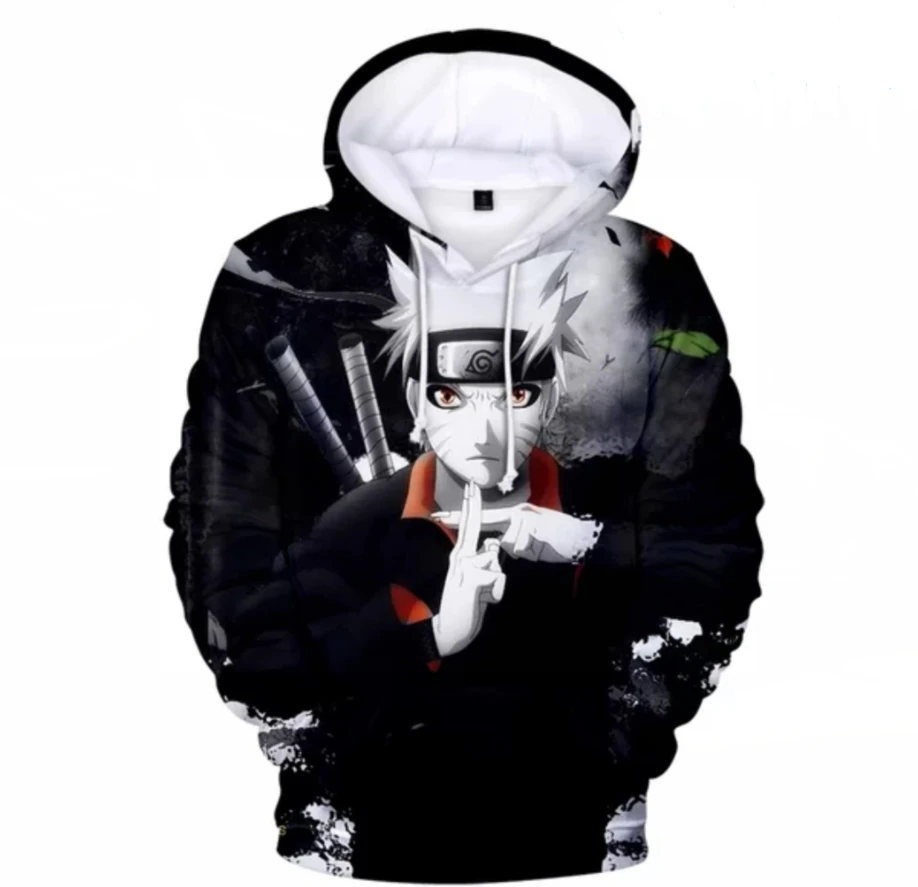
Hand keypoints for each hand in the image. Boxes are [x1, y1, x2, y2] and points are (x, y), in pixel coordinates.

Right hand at [431, 482, 505, 656]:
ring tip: (482, 595)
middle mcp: (460, 558)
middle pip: (471, 527)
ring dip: (496, 581)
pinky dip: (496, 593)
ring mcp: (465, 569)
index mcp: (461, 556)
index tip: (472, 488)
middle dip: (473, 506)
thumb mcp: (475, 580)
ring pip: (495, 561)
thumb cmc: (465, 604)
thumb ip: (484, 561)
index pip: (468, 526)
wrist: (449, 630)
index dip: (471, 506)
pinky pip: (497, 579)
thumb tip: (492, 545)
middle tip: (472, 483)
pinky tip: (483, 602)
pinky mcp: (473, 581)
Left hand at [431, 502, 601, 563]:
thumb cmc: (557, 540)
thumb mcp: (530, 538)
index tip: (440, 516)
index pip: (483, 516)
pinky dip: (529, 551)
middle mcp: (516, 512)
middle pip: (486, 520)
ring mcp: (522, 517)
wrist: (581, 538)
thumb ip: (511, 538)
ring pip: (505, 542)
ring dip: (521, 550)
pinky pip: (518, 546)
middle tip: (438, 517)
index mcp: (515, 514)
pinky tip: (542, 545)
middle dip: (460, 518)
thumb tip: (496, 544)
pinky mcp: (529, 525)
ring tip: (538, 546)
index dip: (461, 516)